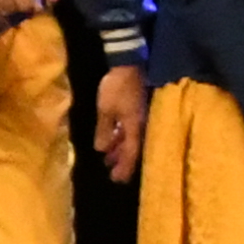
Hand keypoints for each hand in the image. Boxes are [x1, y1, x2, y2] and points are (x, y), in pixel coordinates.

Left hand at [94, 68, 148, 184]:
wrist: (129, 64)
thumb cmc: (118, 87)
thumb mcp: (106, 109)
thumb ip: (104, 130)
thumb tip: (102, 149)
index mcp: (136, 127)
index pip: (131, 153)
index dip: (124, 167)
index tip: (117, 179)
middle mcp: (141, 125)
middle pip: (134, 148)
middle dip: (122, 161)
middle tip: (113, 173)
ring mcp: (140, 117)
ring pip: (132, 139)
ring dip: (121, 149)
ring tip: (109, 158)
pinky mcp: (137, 110)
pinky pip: (130, 130)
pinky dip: (122, 137)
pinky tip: (114, 139)